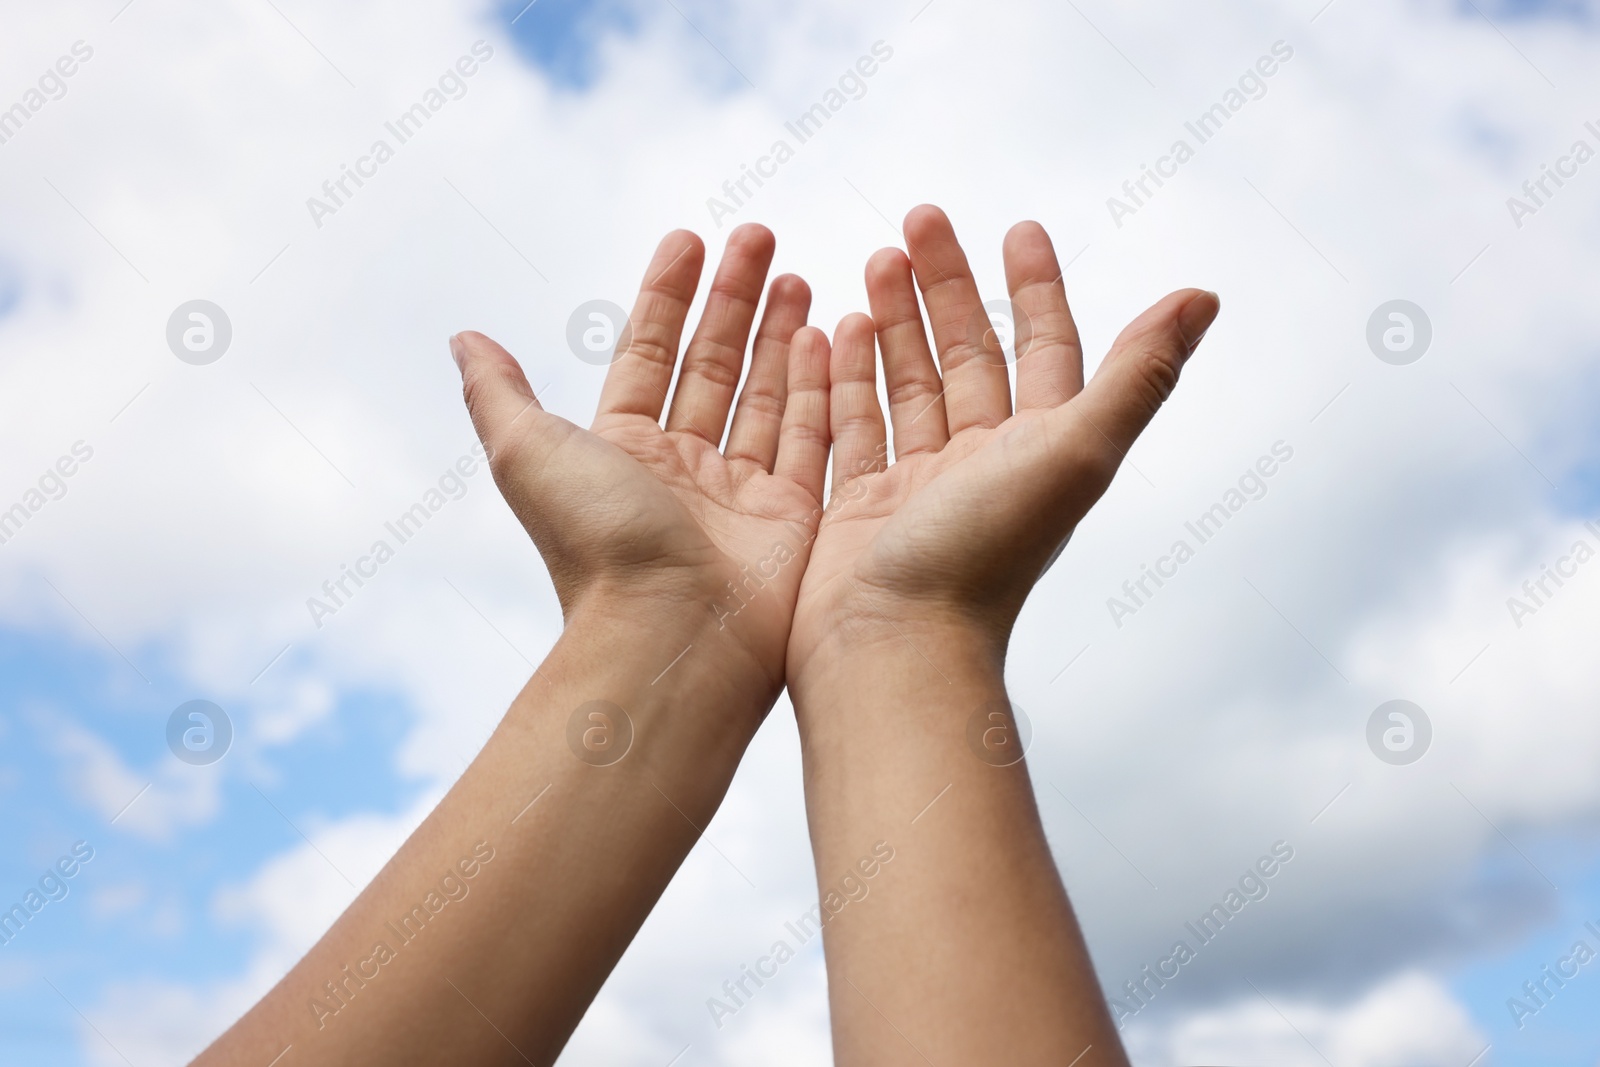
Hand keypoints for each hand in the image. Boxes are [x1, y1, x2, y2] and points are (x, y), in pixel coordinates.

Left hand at [452, 224, 829, 696]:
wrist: (672, 635)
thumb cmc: (600, 545)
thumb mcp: (529, 454)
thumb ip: (500, 394)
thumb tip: (463, 338)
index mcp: (622, 450)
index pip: (648, 352)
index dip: (667, 294)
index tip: (691, 238)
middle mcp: (682, 468)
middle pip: (712, 365)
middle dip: (735, 300)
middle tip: (762, 236)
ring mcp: (741, 493)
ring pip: (765, 395)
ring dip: (781, 335)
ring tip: (797, 278)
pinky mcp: (793, 517)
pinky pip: (810, 438)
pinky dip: (819, 388)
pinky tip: (831, 336)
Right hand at [788, 205, 1218, 681]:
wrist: (894, 649)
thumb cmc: (984, 555)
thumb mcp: (1073, 453)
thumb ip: (1139, 375)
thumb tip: (1205, 294)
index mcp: (1037, 450)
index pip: (1043, 350)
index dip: (1036, 289)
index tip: (1018, 227)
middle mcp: (981, 465)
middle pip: (968, 355)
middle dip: (945, 286)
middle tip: (917, 219)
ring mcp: (917, 487)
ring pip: (908, 384)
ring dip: (894, 322)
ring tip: (871, 261)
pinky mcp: (858, 506)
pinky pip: (853, 424)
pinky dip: (844, 376)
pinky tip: (827, 331)